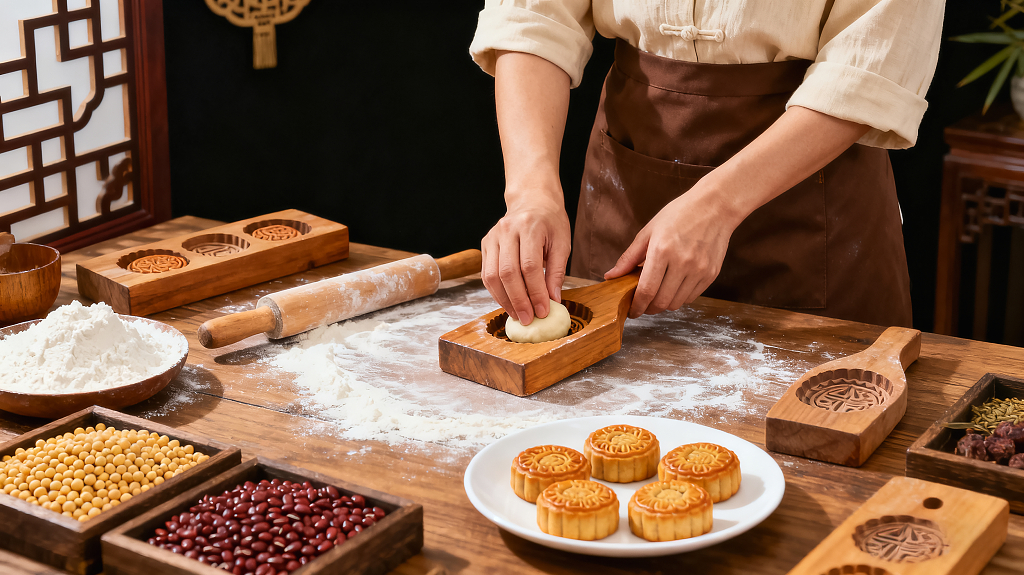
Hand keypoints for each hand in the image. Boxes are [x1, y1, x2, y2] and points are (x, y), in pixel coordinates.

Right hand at [481, 193, 570, 324]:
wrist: (532, 201)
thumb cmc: (551, 222)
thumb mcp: (562, 243)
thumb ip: (557, 272)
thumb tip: (553, 300)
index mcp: (529, 227)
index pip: (530, 266)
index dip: (536, 292)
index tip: (543, 311)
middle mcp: (507, 230)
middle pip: (508, 273)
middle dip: (519, 300)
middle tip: (529, 319)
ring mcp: (492, 237)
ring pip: (493, 276)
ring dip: (505, 300)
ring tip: (518, 315)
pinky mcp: (485, 244)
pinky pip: (487, 274)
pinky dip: (496, 293)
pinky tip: (508, 303)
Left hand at [604, 184, 737, 317]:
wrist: (715, 206)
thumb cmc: (680, 214)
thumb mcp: (649, 231)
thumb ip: (629, 257)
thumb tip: (610, 276)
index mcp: (662, 250)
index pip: (646, 290)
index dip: (637, 306)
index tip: (632, 311)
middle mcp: (682, 262)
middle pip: (661, 301)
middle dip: (648, 308)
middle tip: (642, 305)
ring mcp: (699, 270)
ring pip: (676, 303)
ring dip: (664, 304)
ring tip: (658, 294)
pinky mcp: (711, 274)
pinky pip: (691, 297)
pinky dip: (679, 297)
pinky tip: (674, 286)